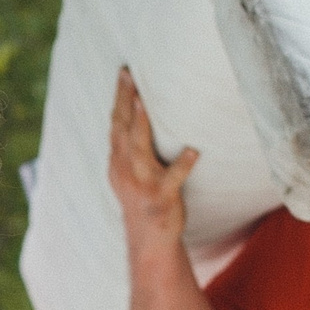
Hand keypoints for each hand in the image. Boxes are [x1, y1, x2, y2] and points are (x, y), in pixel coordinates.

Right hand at [107, 68, 197, 248]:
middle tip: (128, 75)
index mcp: (118, 160)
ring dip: (140, 126)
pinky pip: (172, 179)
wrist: (148, 237)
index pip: (116, 123)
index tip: (124, 71)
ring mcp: (143, 183)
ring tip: (143, 105)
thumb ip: (130, 143)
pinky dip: (182, 165)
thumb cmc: (143, 196)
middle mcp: (126, 168)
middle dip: (124, 102)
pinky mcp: (163, 197)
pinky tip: (193, 152)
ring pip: (138, 151)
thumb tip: (137, 109)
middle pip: (122, 129)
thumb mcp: (129, 169)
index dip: (118, 98)